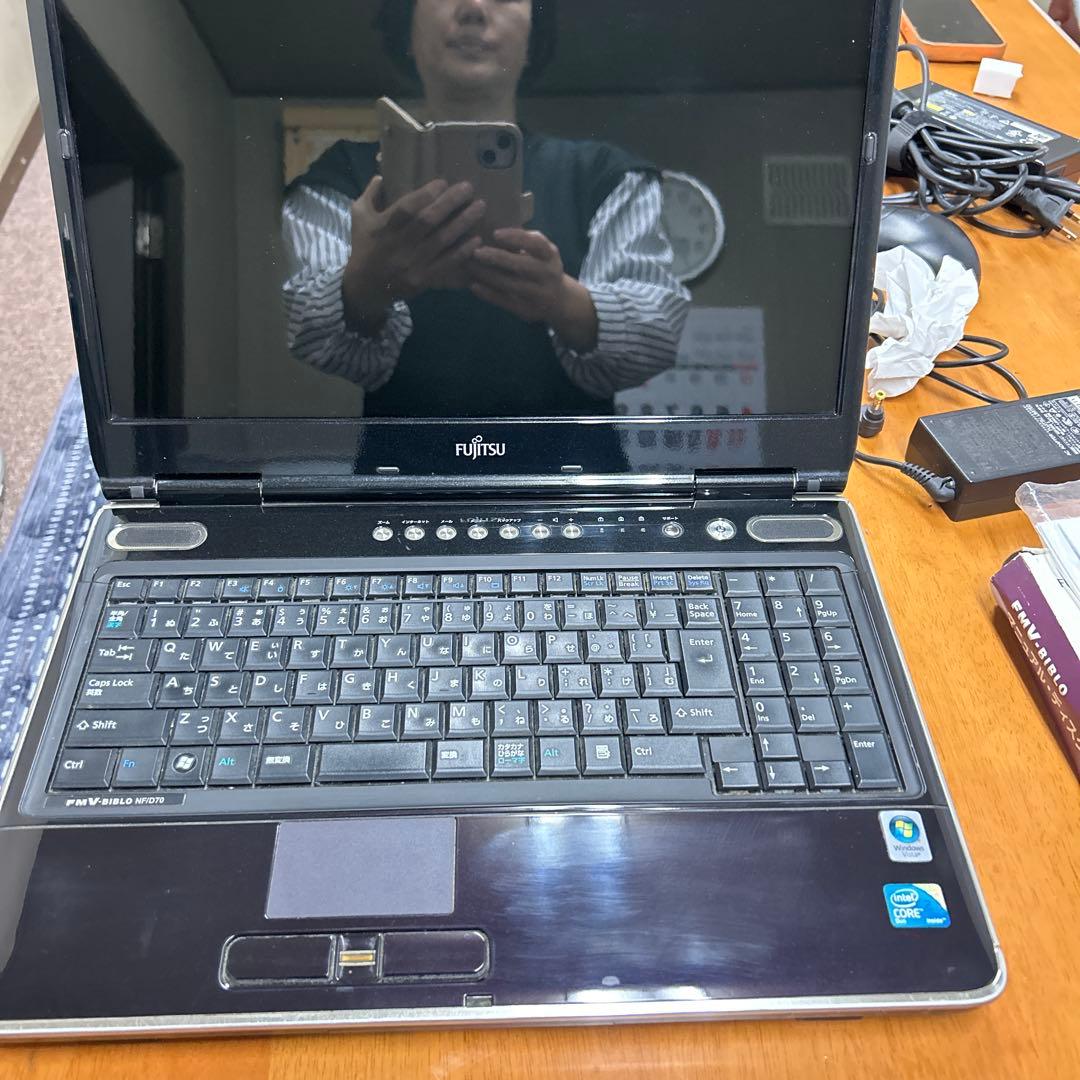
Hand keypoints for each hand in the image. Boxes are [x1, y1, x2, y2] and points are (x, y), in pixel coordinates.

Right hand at [343, 176, 485, 330]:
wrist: (366, 287)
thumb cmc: (365, 246)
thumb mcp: (359, 217)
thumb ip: (371, 194)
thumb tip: (383, 174)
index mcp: (383, 227)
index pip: (406, 208)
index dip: (425, 195)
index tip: (443, 183)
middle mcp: (399, 245)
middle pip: (428, 221)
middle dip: (450, 203)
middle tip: (468, 188)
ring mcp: (412, 264)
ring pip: (441, 241)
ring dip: (462, 223)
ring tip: (479, 207)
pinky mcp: (423, 279)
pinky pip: (446, 264)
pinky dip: (462, 252)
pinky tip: (476, 240)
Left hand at [469, 228, 598, 352]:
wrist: (559, 301)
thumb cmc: (542, 267)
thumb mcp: (542, 252)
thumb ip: (525, 240)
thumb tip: (493, 221)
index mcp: (551, 255)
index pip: (536, 243)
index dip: (516, 238)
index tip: (495, 233)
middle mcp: (548, 275)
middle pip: (522, 265)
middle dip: (497, 258)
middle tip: (476, 251)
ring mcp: (540, 295)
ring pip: (511, 285)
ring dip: (488, 275)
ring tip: (470, 266)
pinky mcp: (529, 311)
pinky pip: (506, 302)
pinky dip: (489, 294)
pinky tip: (473, 286)